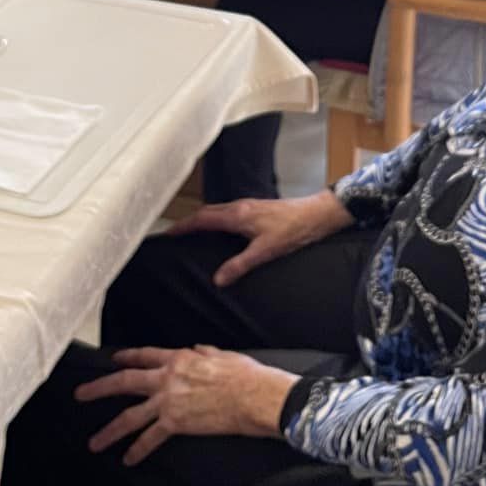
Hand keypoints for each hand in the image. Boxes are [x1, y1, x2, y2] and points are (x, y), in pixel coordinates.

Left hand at [75, 347, 294, 464]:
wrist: (253, 395)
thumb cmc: (245, 376)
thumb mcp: (223, 355)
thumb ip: (205, 353)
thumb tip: (198, 350)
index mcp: (179, 359)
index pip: (145, 356)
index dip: (126, 357)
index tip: (113, 359)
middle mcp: (167, 378)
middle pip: (125, 382)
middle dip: (99, 388)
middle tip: (82, 394)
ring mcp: (169, 401)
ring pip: (130, 415)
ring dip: (110, 430)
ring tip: (95, 441)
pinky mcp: (176, 422)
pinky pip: (150, 438)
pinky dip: (137, 450)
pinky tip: (128, 458)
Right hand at [168, 190, 351, 286]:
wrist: (317, 214)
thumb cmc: (294, 229)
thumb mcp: (265, 251)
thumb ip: (240, 265)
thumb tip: (218, 279)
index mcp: (237, 215)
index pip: (201, 219)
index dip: (183, 227)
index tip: (168, 234)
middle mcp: (240, 207)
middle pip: (206, 212)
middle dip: (189, 222)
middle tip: (176, 235)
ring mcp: (249, 206)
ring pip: (218, 211)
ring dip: (203, 220)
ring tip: (193, 233)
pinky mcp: (257, 209)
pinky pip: (229, 212)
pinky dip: (217, 220)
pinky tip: (222, 232)